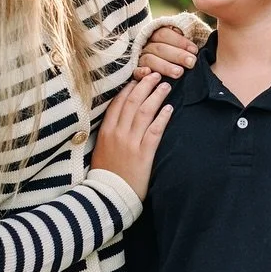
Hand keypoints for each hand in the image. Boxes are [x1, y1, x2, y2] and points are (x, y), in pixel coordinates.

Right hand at [90, 72, 172, 198]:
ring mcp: (130, 143)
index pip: (118, 103)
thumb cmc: (105, 173)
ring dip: (156, 96)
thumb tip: (118, 118)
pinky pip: (155, 130)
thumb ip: (109, 132)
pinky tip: (170, 109)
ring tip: (165, 86)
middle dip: (145, 85)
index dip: (129, 88)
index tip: (138, 79)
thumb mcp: (101, 149)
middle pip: (133, 102)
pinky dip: (163, 117)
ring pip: (145, 112)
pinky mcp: (143, 154)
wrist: (108, 196)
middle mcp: (117, 133)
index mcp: (105, 131)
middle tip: (156, 75)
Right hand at [132, 26, 197, 79]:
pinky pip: (135, 71)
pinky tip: (149, 73)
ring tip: (179, 73)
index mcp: (155, 36)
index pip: (164, 33)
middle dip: (177, 55)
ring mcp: (140, 59)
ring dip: (165, 66)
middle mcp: (146, 46)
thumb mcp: (182, 48)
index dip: (180, 41)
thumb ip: (187, 45)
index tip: (195, 50)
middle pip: (160, 47)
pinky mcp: (135, 73)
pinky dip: (141, 72)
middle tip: (191, 62)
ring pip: (149, 59)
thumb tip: (196, 47)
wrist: (159, 79)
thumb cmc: (178, 61)